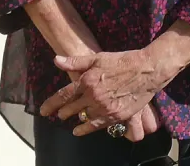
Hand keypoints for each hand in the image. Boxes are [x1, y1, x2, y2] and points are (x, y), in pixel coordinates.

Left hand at [41, 48, 178, 136]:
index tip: (43, 111)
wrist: (146, 70)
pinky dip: (88, 128)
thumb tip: (56, 60)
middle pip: (72, 109)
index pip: (63, 95)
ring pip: (84, 118)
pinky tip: (81, 130)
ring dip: (75, 120)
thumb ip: (75, 62)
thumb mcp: (96, 58)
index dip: (51, 104)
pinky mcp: (117, 115)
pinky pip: (99, 125)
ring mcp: (106, 107)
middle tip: (57, 115)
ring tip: (69, 123)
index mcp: (86, 81)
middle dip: (62, 113)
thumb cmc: (120, 61)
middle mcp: (94, 96)